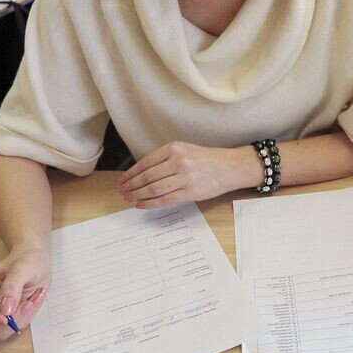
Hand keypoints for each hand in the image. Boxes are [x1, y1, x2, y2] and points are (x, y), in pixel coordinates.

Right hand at [0, 247, 50, 339]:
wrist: (37, 261)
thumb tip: (4, 310)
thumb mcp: (21, 268)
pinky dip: (27, 317)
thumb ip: (11, 287)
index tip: (3, 317)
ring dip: (20, 318)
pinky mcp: (6, 319)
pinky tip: (32, 300)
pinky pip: (15, 328)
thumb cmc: (25, 259)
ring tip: (31, 299)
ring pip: (1, 331)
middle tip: (25, 304)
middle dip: (6, 322)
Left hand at [119, 142, 254, 207]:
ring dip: (137, 195)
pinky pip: (165, 199)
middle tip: (122, 192)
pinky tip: (141, 204)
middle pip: (147, 177)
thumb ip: (165, 160)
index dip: (131, 173)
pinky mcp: (191, 192)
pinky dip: (150, 203)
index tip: (122, 180)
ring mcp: (185, 177)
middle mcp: (179, 161)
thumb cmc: (206, 160)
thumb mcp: (185, 151)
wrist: (230, 167)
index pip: (146, 162)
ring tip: (128, 199)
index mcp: (174, 148)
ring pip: (153, 189)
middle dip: (131, 186)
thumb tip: (141, 175)